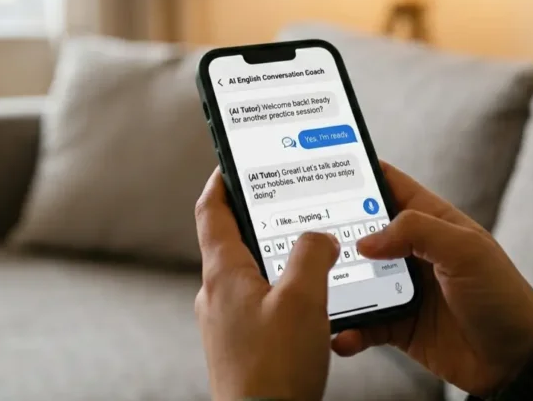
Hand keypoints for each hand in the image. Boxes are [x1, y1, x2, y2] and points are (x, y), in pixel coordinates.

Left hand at [194, 170, 340, 400]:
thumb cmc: (274, 371)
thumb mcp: (303, 299)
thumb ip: (312, 255)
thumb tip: (319, 238)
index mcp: (223, 274)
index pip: (213, 210)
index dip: (223, 180)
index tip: (234, 161)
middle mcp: (217, 296)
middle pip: (233, 240)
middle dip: (261, 219)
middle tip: (289, 201)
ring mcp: (226, 324)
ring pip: (251, 276)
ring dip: (277, 259)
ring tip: (311, 253)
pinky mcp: (241, 347)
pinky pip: (260, 306)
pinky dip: (282, 293)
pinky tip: (310, 304)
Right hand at [332, 162, 532, 395]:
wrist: (515, 361)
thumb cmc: (503, 297)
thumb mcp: (466, 251)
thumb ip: (418, 231)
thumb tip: (367, 239)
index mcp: (432, 222)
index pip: (389, 186)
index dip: (359, 174)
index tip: (324, 169)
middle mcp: (413, 251)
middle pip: (361, 232)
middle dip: (333, 233)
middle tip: (302, 234)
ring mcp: (403, 289)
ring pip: (355, 280)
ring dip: (335, 285)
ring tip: (316, 288)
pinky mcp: (398, 325)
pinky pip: (363, 324)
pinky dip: (348, 329)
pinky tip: (341, 334)